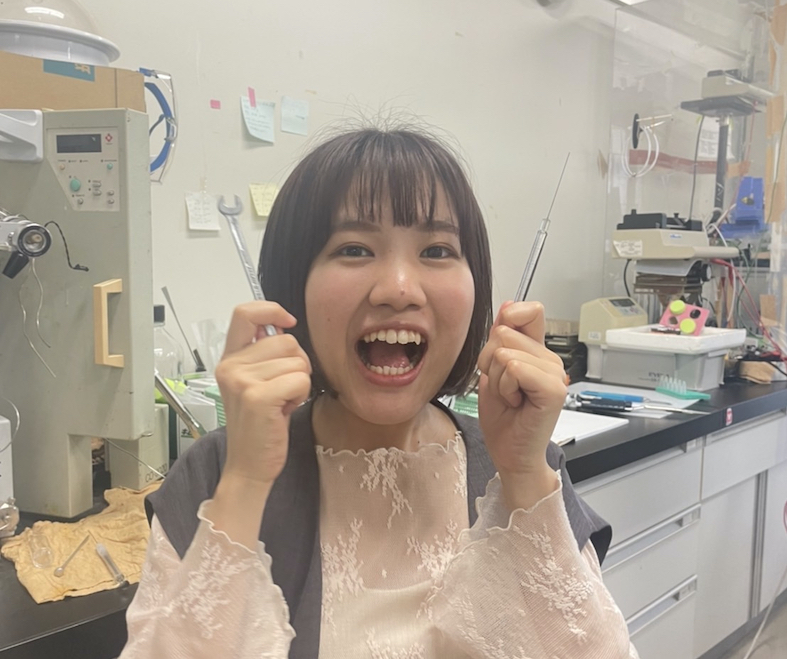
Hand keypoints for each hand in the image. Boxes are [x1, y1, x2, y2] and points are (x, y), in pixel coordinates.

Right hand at [214, 302, 311, 487]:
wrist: (249, 466)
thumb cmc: (261, 424)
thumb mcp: (255, 383)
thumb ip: (263, 354)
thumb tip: (282, 327)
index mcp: (229, 358)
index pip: (244, 312)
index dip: (271, 310)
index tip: (287, 323)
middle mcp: (230, 366)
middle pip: (287, 340)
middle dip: (297, 363)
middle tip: (283, 390)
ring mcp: (242, 381)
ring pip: (298, 361)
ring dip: (300, 382)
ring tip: (282, 402)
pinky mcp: (258, 397)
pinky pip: (301, 379)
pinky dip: (301, 395)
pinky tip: (286, 409)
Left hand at [477, 301, 566, 505]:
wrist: (509, 454)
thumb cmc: (503, 418)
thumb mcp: (492, 370)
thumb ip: (500, 339)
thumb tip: (508, 305)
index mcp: (536, 351)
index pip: (530, 311)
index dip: (510, 318)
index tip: (499, 347)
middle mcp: (549, 359)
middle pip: (504, 333)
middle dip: (490, 363)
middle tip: (503, 388)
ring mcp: (555, 374)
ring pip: (506, 353)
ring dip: (498, 380)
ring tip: (510, 397)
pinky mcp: (554, 389)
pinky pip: (516, 369)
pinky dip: (506, 388)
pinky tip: (516, 403)